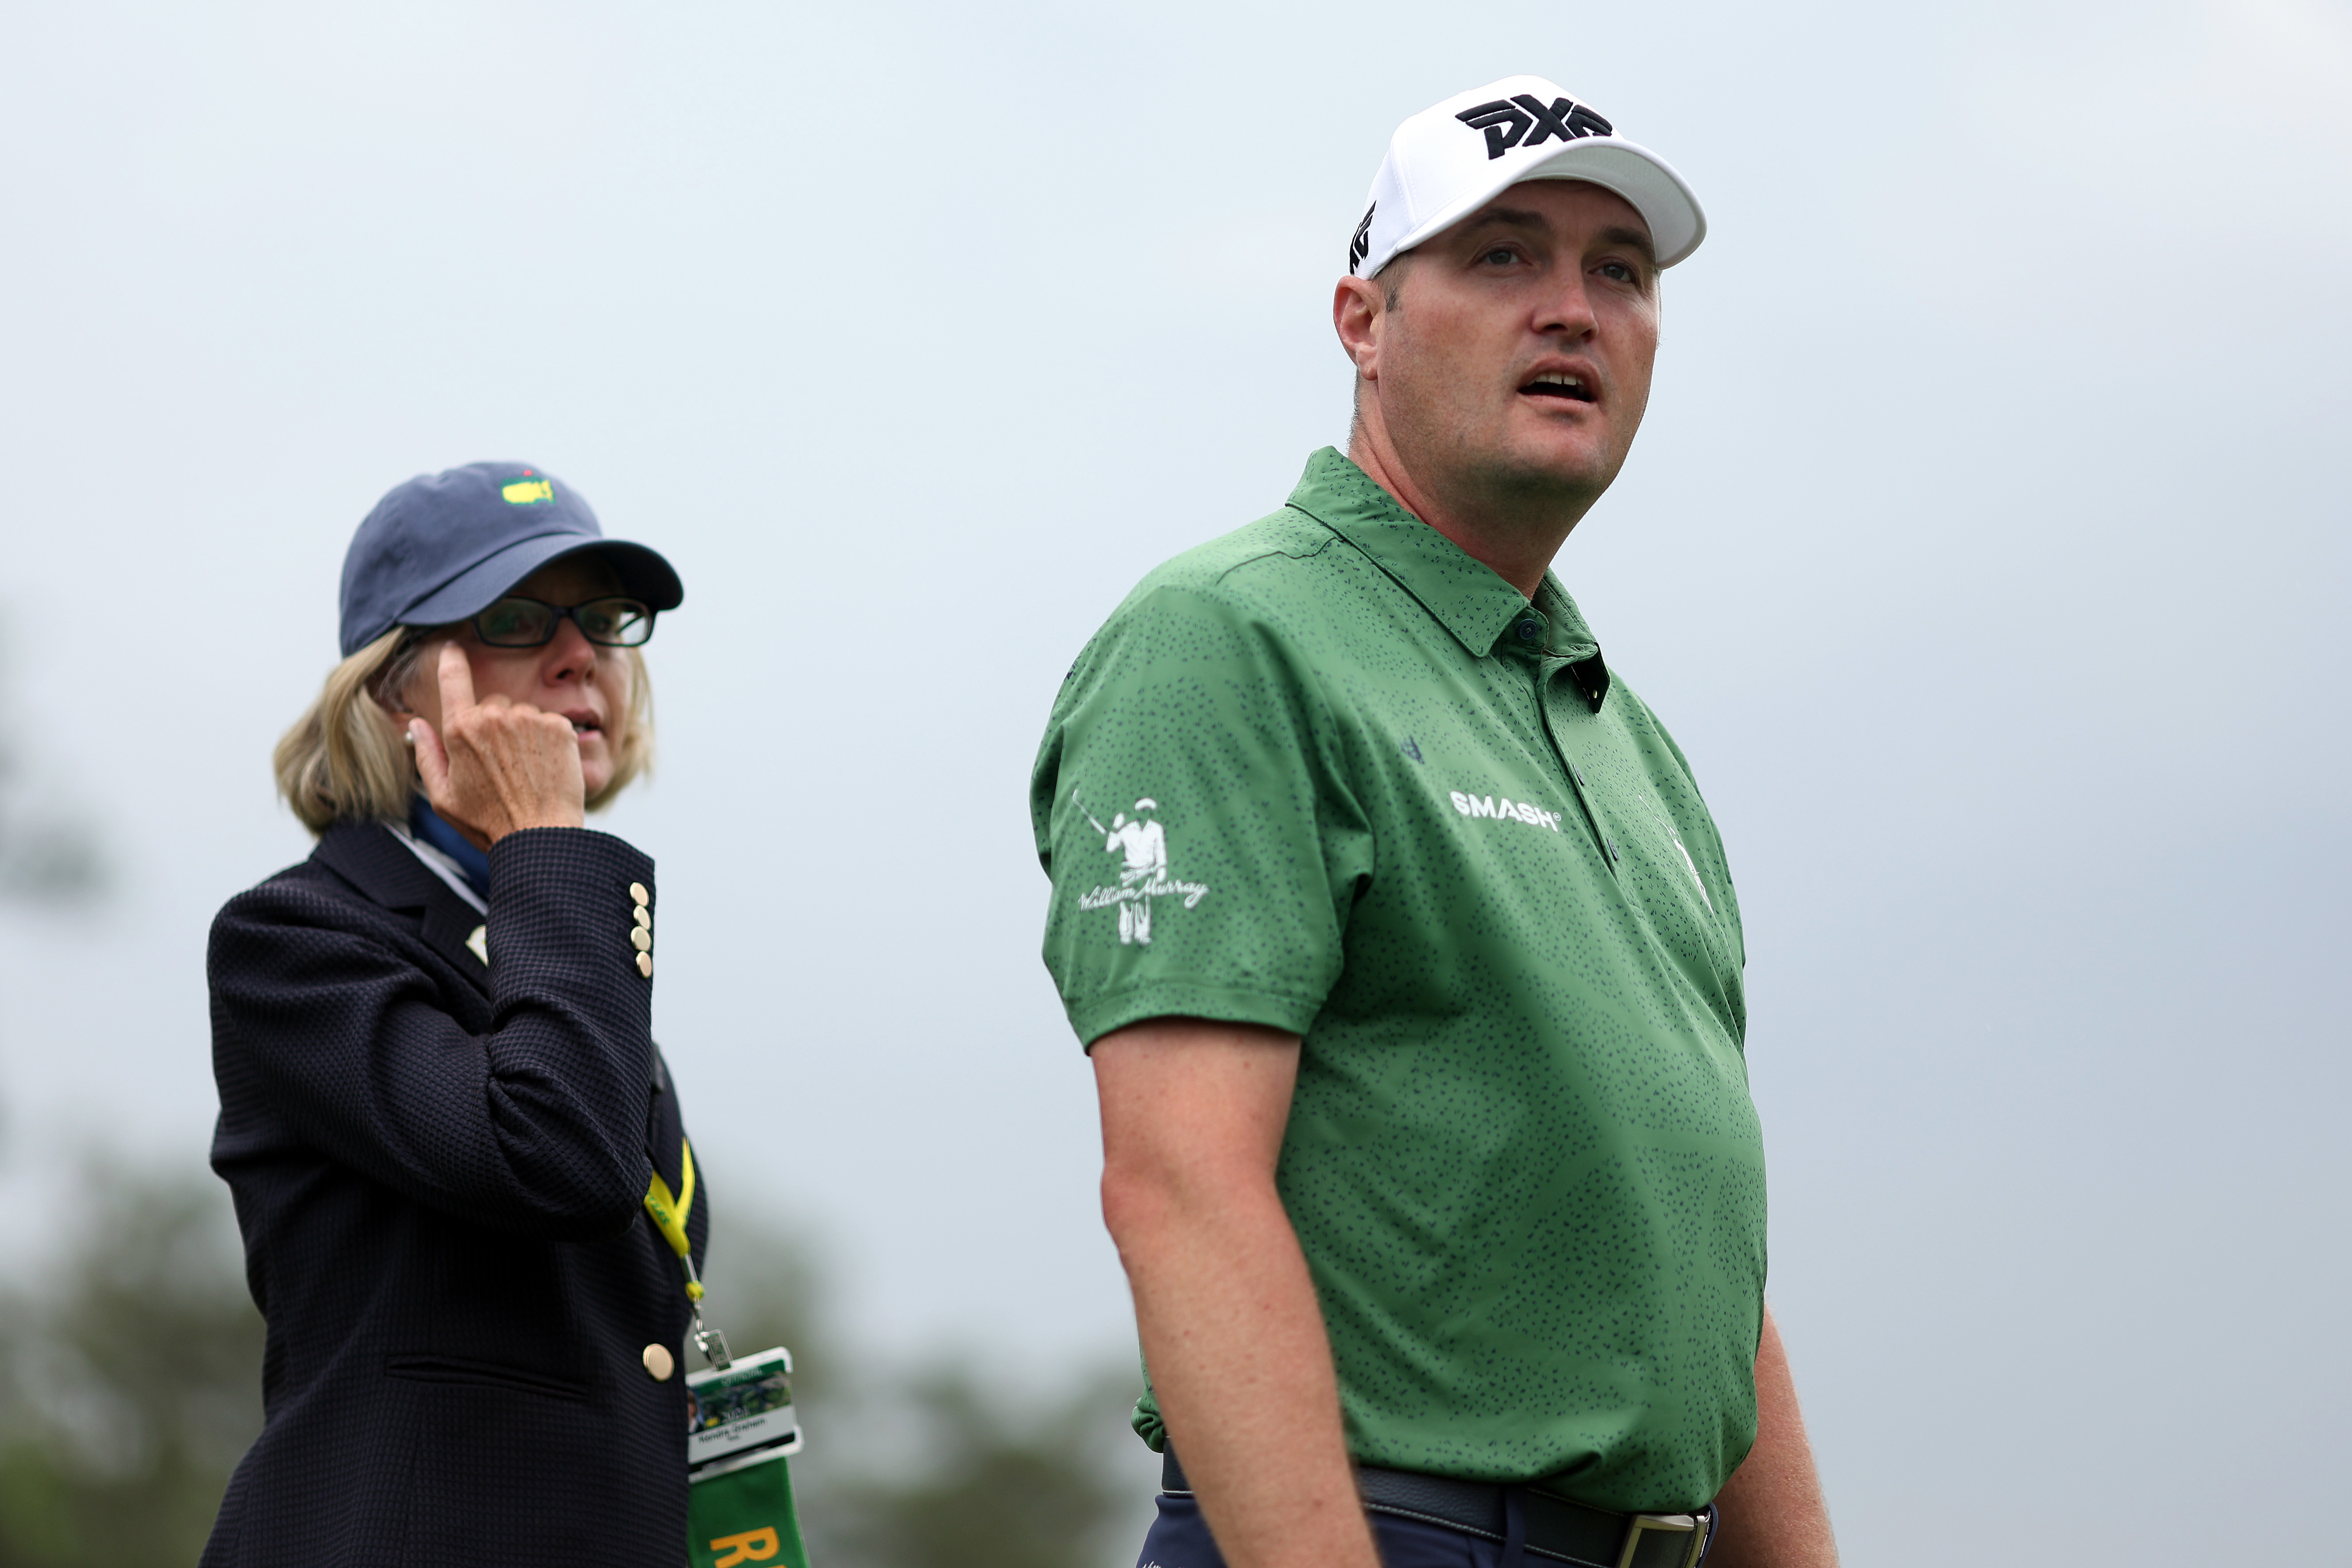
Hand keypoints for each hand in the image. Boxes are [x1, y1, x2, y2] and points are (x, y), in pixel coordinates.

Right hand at [409, 642, 586, 847]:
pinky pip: (551, 722)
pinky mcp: (561, 727)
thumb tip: (416, 724)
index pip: (453, 679)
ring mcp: (531, 720)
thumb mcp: (443, 797)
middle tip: (500, 766)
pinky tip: (545, 768)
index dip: (452, 660)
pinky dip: (549, 740)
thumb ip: (426, 755)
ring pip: (523, 714)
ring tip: (525, 772)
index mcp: (461, 729)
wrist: (540, 837)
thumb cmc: (488, 822)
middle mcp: (495, 717)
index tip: (452, 648)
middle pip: (492, 705)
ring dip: (523, 734)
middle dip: (494, 726)